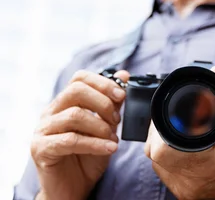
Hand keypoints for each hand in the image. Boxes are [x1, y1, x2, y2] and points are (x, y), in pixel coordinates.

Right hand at [31, 69, 129, 199]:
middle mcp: (51, 112)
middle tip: (117, 119)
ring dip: (101, 126)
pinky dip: (95, 143)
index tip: (122, 94)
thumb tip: (124, 75)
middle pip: (76, 91)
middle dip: (103, 102)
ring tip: (113, 138)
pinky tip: (110, 148)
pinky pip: (70, 140)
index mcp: (64, 103)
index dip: (103, 83)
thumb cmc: (88, 156)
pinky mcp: (41, 149)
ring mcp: (43, 130)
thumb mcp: (105, 127)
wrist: (73, 188)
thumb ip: (112, 102)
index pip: (79, 78)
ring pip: (74, 115)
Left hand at [144, 67, 214, 199]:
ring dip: (164, 147)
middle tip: (173, 119)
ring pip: (159, 166)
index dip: (157, 127)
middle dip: (159, 134)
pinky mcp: (187, 196)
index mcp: (197, 165)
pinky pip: (169, 175)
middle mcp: (187, 183)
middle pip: (154, 155)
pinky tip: (186, 150)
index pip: (159, 146)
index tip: (168, 114)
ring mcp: (186, 192)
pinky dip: (173, 160)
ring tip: (180, 132)